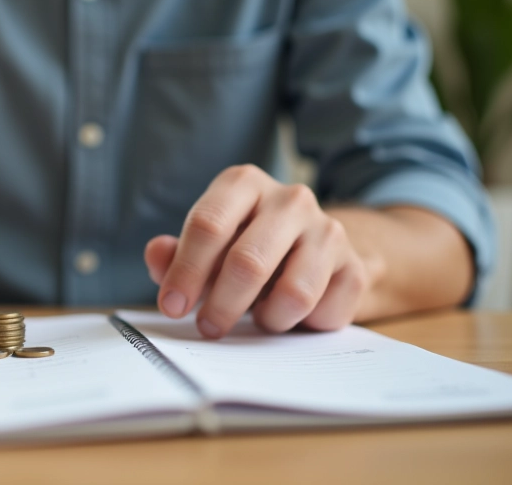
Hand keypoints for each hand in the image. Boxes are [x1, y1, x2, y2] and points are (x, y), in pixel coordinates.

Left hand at [144, 165, 369, 336]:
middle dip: (221, 305)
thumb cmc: (242, 248)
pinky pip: (322, 313)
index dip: (185, 272)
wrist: (312, 253)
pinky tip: (289, 313)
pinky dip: (300, 326)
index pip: (208, 225)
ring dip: (267, 319)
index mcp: (243, 184)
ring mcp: (328, 230)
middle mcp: (290, 199)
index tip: (172, 307)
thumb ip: (175, 255)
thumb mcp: (204, 249)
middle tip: (208, 328)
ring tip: (257, 315)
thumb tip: (157, 256)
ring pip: (293, 294)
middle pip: (248, 261)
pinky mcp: (353, 266)